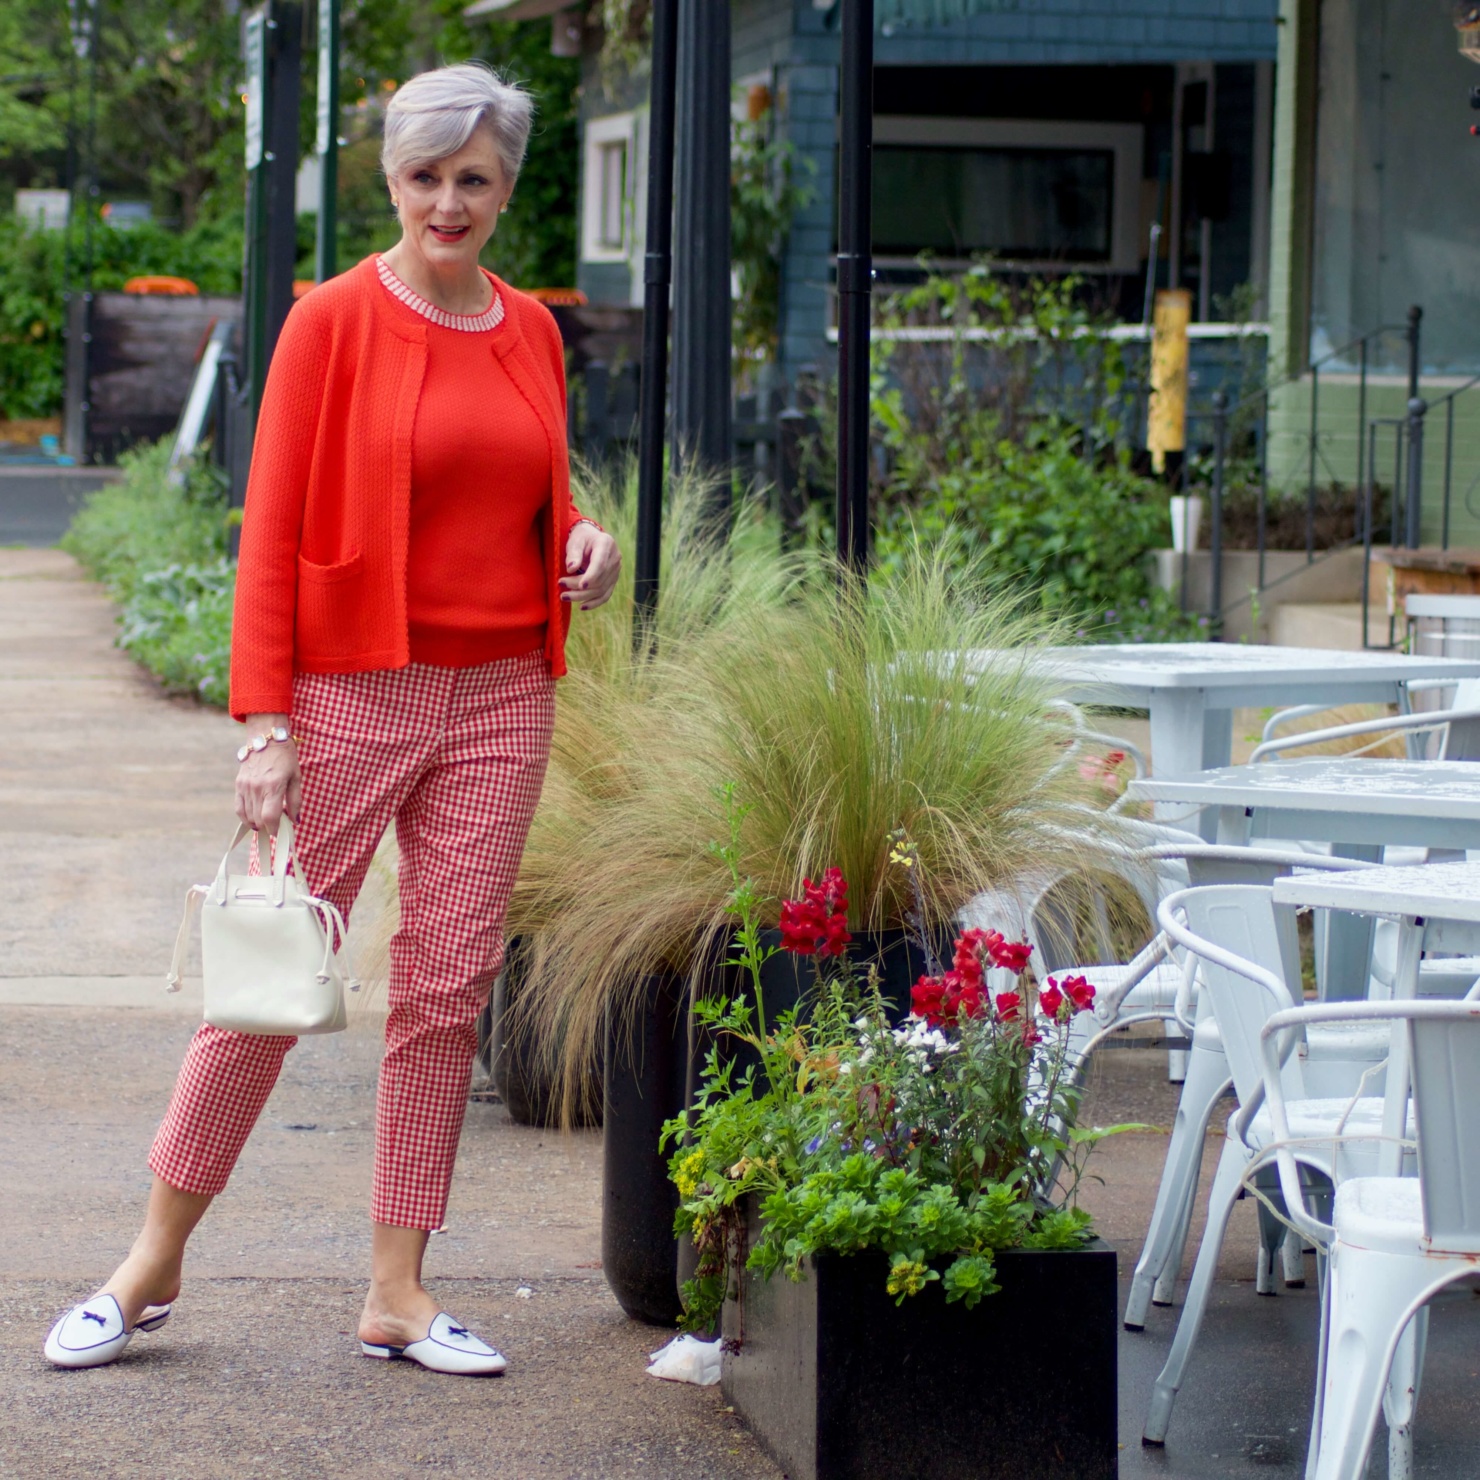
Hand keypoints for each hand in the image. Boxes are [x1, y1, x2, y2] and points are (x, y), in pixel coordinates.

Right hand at [235, 714, 301, 834]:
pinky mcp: (239, 784)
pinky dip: (245, 816)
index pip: (269, 817)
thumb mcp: (296, 778)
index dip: (274, 829)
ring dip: (257, 823)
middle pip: (258, 819)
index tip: (279, 831)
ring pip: (247, 815)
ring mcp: (245, 786)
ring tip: (266, 822)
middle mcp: (257, 788)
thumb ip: (295, 801)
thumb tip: (295, 820)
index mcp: (273, 786)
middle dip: (267, 827)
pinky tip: (253, 819)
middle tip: (276, 825)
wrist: (266, 738)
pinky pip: (238, 807)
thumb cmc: (286, 757)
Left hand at [559, 522, 620, 609]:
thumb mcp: (575, 540)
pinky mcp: (612, 580)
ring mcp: (616, 571)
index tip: (580, 586)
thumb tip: (571, 568)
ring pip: (601, 590)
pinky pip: (605, 595)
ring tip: (564, 596)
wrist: (591, 538)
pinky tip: (582, 607)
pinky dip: (594, 603)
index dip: (591, 576)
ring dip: (582, 597)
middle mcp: (615, 559)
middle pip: (599, 579)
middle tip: (561, 586)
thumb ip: (573, 553)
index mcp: (606, 544)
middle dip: (579, 587)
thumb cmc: (581, 538)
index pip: (601, 563)